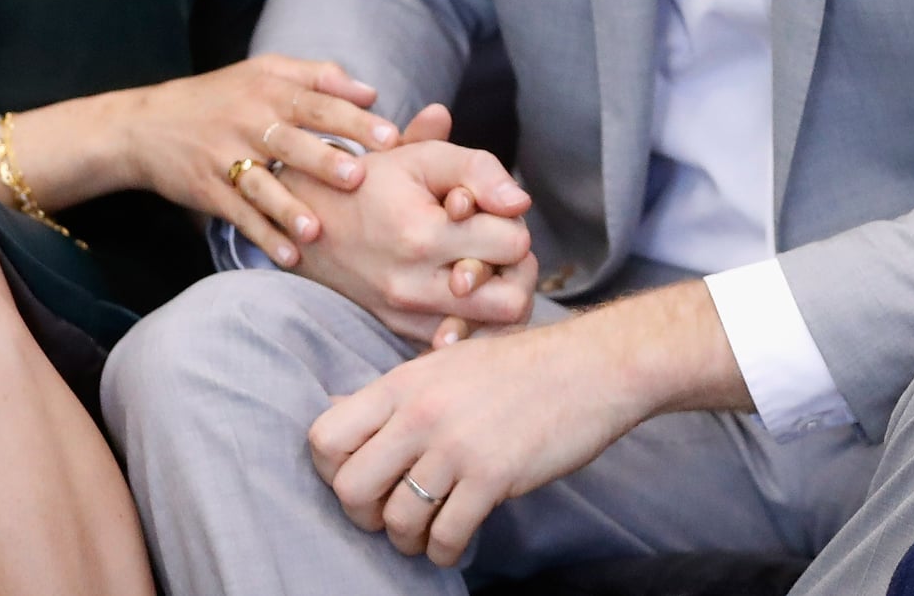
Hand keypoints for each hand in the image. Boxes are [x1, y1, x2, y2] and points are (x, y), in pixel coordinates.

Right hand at [119, 55, 397, 267]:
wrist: (146, 124)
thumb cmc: (220, 95)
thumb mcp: (265, 71)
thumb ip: (319, 76)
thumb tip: (371, 92)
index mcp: (271, 91)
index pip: (318, 103)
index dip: (354, 119)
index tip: (390, 137)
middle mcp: (249, 123)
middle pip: (291, 142)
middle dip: (324, 160)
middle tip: (358, 178)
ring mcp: (225, 158)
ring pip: (262, 185)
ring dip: (289, 208)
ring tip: (318, 230)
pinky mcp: (207, 189)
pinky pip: (238, 215)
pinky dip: (262, 236)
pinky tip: (289, 257)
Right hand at [287, 135, 535, 340]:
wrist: (308, 216)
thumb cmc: (372, 180)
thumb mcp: (423, 158)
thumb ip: (479, 170)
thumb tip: (521, 203)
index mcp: (423, 236)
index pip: (513, 245)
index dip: (512, 221)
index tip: (489, 210)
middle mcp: (414, 285)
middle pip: (513, 302)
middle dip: (517, 270)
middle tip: (498, 244)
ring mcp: (406, 315)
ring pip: (490, 329)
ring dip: (497, 295)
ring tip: (481, 263)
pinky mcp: (400, 330)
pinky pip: (458, 340)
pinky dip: (471, 318)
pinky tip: (463, 288)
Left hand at [309, 315, 636, 567]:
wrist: (588, 368)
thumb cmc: (516, 367)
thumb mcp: (444, 363)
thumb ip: (393, 393)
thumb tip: (336, 407)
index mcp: (402, 383)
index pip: (324, 435)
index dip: (331, 470)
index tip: (360, 478)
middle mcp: (420, 413)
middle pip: (350, 487)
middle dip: (362, 515)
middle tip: (387, 514)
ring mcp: (455, 446)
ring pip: (396, 519)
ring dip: (406, 539)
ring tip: (424, 533)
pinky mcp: (492, 477)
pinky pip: (445, 536)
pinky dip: (443, 551)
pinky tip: (453, 542)